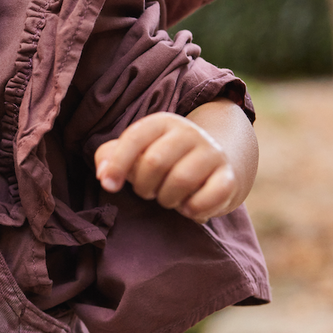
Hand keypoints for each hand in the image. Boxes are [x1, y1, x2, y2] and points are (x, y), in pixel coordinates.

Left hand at [94, 111, 240, 222]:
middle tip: (149, 191)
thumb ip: (110, 157)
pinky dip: (191, 210)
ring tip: (168, 198)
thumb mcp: (135, 152)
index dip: (117, 164)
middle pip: (154, 163)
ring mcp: (211, 153)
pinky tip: (188, 207)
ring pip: (179, 181)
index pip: (134, 138)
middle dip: (144, 186)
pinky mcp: (228, 177)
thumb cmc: (162, 161)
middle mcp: (188, 133)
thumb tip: (104, 175)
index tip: (108, 185)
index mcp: (161, 123)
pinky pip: (206, 199)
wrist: (212, 166)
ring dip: (166, 200)